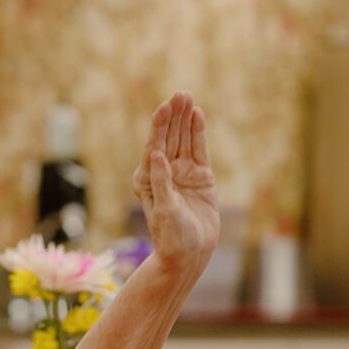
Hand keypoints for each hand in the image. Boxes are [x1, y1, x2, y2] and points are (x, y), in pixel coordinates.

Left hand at [131, 91, 218, 269]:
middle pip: (169, 138)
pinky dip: (198, 133)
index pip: (154, 145)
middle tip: (180, 94)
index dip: (159, 125)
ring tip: (187, 97)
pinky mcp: (200, 177)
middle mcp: (164, 172)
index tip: (165, 107)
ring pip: (183, 140)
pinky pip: (199, 150)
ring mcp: (182, 173)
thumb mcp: (164, 211)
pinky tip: (197, 115)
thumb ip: (161, 182)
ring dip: (185, 119)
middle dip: (173, 116)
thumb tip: (156, 154)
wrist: (190, 254)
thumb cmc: (171, 238)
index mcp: (148, 179)